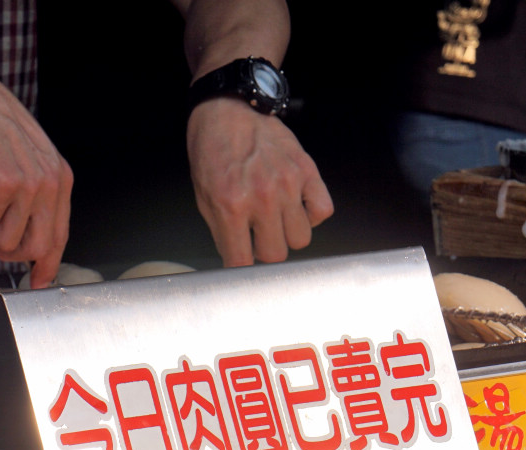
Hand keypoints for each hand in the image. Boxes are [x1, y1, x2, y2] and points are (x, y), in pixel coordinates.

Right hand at [0, 63, 72, 286]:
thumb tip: (33, 248)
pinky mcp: (0, 185)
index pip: (60, 236)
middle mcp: (50, 183)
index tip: (40, 282)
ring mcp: (27, 184)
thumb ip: (37, 200)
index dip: (48, 265)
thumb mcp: (29, 162)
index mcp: (61, 179)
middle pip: (37, 249)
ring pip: (7, 241)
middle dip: (12, 251)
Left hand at [186, 97, 332, 266]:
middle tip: (257, 236)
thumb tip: (238, 258)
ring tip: (276, 218)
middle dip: (265, 250)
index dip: (241, 265)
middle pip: (276, 255)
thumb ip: (222, 230)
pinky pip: (322, 210)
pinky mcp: (307, 170)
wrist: (229, 108)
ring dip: (288, 234)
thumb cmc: (213, 149)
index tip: (242, 261)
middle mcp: (262, 197)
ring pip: (301, 238)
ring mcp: (288, 184)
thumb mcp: (203, 194)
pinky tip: (296, 205)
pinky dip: (312, 214)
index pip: (242, 261)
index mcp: (231, 205)